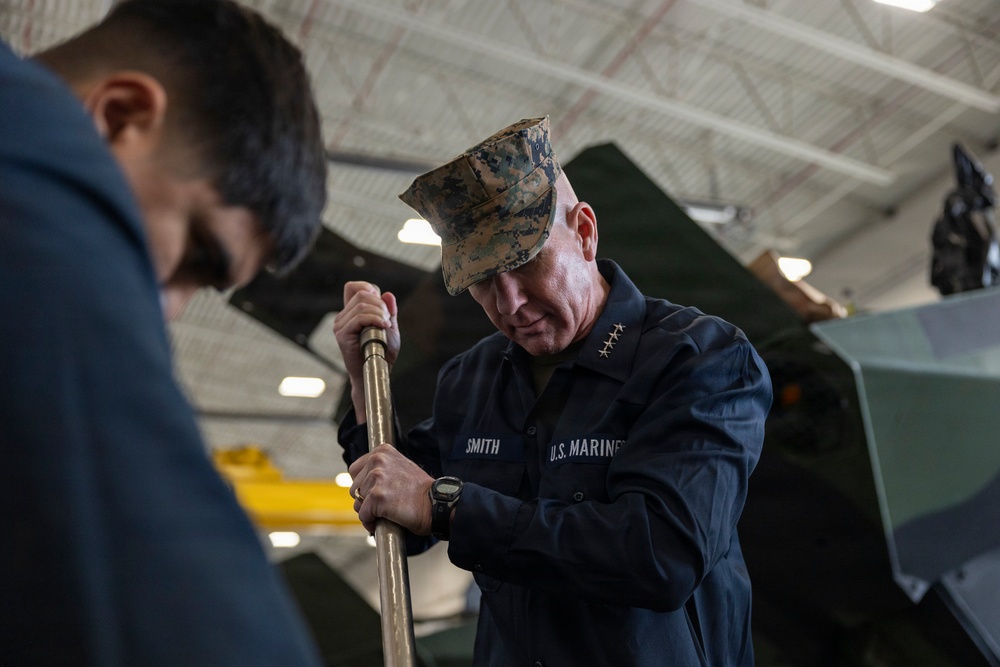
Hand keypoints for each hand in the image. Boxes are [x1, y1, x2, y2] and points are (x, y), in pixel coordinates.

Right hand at [332, 281, 399, 416]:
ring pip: (362, 304)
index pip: (354, 287)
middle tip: (388, 320)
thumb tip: (388, 294)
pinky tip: (383, 327)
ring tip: (386, 326)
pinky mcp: (342, 335)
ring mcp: (340, 325)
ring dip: (380, 313)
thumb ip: (389, 311)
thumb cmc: (382, 352)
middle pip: (362, 294)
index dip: (369, 289)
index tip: (382, 306)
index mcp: (351, 312)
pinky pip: (359, 318)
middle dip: (381, 304)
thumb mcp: (389, 327)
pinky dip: (375, 319)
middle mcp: (343, 317)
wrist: (376, 371)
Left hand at [348, 444, 433, 535]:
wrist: (435, 504)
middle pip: (354, 487)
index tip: (375, 493)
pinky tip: (383, 521)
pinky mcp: (377, 497)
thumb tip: (364, 483)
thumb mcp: (400, 468)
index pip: (355, 470)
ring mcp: (377, 478)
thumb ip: (381, 469)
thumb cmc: (420, 491)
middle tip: (383, 506)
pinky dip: (371, 523)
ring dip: (368, 512)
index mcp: (382, 451)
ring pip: (358, 502)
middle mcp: (377, 460)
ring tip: (384, 514)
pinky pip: (363, 515)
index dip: (363, 485)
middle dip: (365, 500)